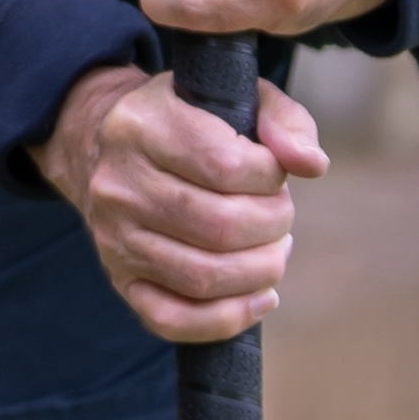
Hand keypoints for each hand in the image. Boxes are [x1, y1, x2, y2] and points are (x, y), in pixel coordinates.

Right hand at [36, 62, 328, 344]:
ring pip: (202, 277)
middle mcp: (119, 184)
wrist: (106, 145)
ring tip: (274, 251)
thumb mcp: (237, 99)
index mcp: (144, 126)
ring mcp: (114, 238)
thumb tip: (312, 164)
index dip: (270, 178)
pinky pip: (171, 320)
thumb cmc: (190, 122)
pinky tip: (260, 298)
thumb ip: (284, 121)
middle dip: (272, 227)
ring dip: (260, 272)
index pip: (225, 166)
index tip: (274, 175)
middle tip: (280, 218)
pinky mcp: (119, 280)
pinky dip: (227, 319)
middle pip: (219, 227)